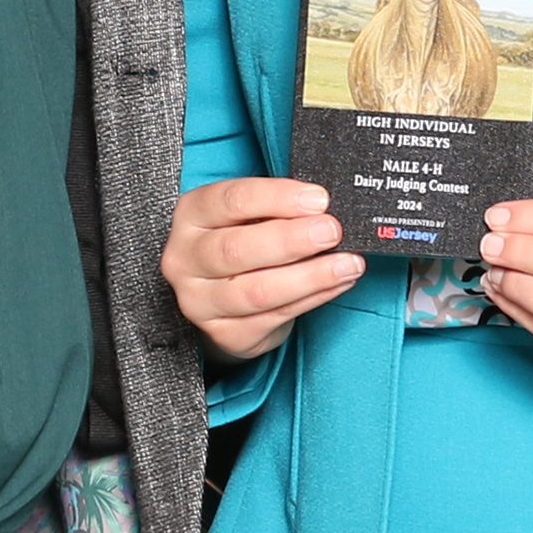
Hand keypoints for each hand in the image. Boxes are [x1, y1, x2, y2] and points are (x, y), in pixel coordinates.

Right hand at [165, 177, 364, 361]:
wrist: (220, 298)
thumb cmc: (240, 242)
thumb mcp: (245, 215)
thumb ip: (274, 209)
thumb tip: (322, 208)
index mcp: (192, 215)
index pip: (231, 200)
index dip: (277, 198)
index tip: (318, 200)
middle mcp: (186, 258)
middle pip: (238, 249)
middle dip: (292, 240)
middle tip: (332, 231)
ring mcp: (200, 301)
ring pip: (258, 291)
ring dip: (310, 276)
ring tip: (347, 264)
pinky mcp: (224, 333)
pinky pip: (275, 317)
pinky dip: (313, 298)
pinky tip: (337, 284)